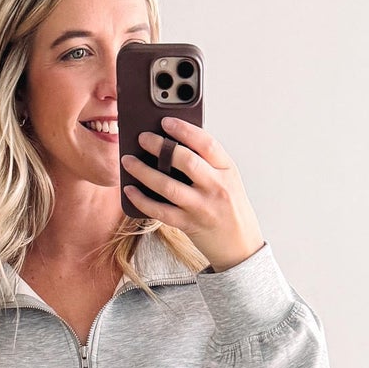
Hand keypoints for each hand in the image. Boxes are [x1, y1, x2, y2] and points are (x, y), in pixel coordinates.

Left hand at [121, 116, 264, 271]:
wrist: (241, 246)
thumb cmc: (230, 208)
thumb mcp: (228, 180)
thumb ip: (207, 163)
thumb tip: (171, 143)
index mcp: (227, 170)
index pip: (206, 143)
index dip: (184, 129)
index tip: (165, 121)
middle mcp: (216, 187)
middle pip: (186, 161)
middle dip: (160, 146)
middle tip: (142, 138)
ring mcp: (202, 207)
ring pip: (168, 186)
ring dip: (144, 172)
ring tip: (128, 161)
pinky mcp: (189, 225)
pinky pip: (161, 211)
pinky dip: (142, 200)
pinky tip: (130, 190)